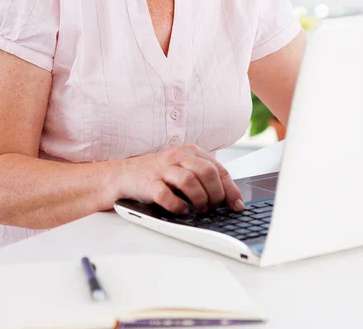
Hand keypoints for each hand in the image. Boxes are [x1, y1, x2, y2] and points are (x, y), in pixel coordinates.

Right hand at [116, 144, 244, 214]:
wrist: (125, 174)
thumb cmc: (159, 174)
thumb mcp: (184, 170)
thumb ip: (205, 179)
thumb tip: (232, 200)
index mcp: (190, 152)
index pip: (218, 169)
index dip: (230, 189)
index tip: (236, 205)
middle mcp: (177, 157)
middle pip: (207, 172)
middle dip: (215, 194)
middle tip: (212, 207)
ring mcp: (162, 169)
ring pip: (189, 180)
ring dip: (199, 199)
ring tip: (198, 209)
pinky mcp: (148, 183)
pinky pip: (165, 195)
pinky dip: (177, 205)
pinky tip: (181, 209)